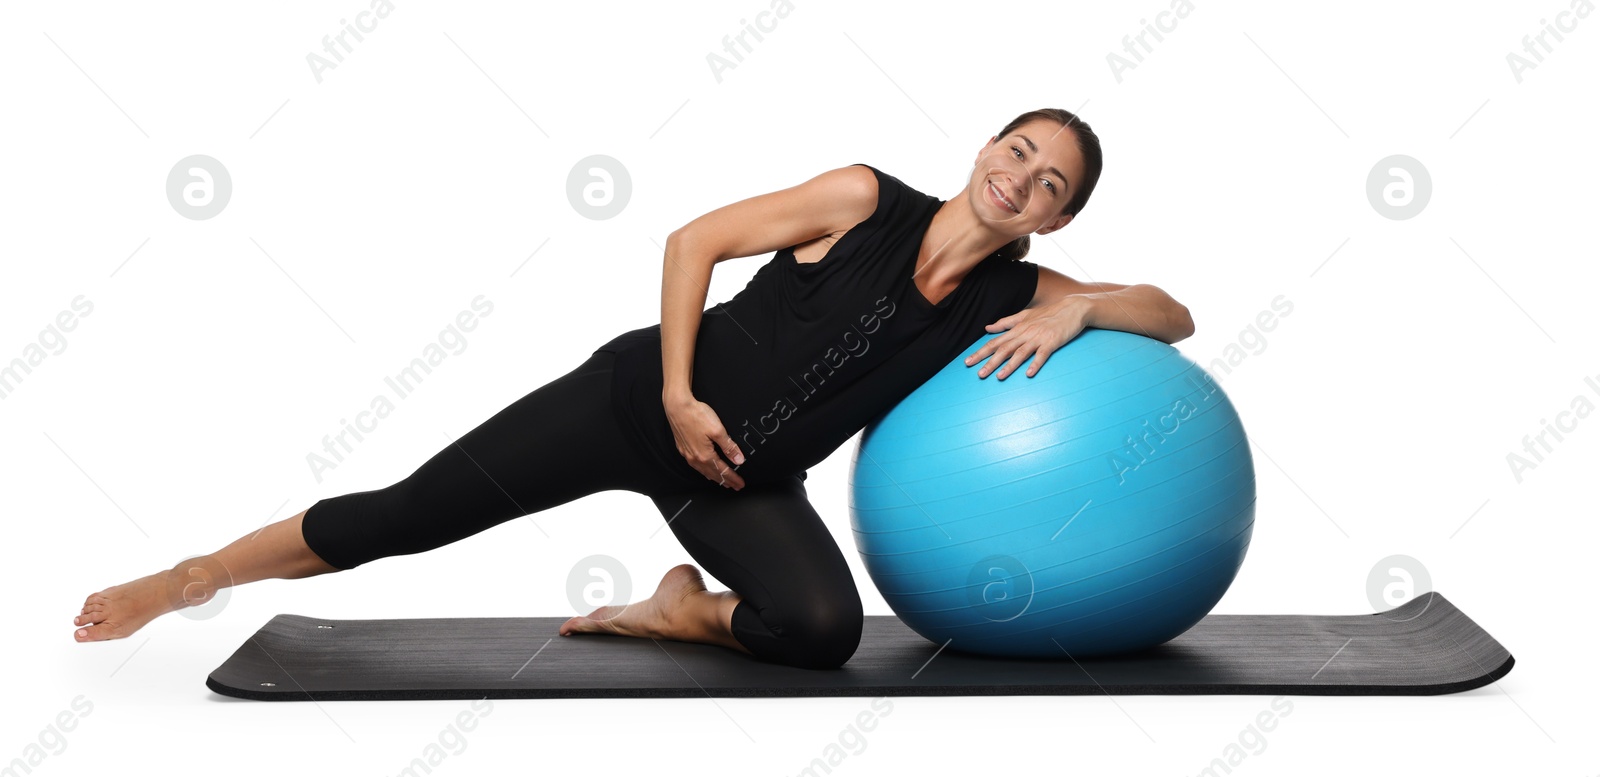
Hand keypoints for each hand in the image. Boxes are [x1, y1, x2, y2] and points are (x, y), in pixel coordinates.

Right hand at [663, 393, 745, 489]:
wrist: (677, 406)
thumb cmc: (696, 415)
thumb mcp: (718, 430)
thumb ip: (729, 446)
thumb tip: (738, 460)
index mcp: (705, 455)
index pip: (723, 471)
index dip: (733, 478)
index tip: (740, 484)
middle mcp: (694, 457)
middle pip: (713, 474)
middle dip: (725, 481)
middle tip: (734, 486)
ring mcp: (687, 454)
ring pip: (703, 471)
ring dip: (714, 477)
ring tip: (722, 481)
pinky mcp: (683, 448)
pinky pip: (695, 465)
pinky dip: (704, 471)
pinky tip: (705, 470)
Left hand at [965, 295, 1091, 378]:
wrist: (1073, 308)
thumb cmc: (1049, 313)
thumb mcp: (1025, 315)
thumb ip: (1006, 322)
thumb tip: (987, 327)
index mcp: (1017, 328)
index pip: (995, 342)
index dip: (981, 352)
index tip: (968, 362)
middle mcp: (1025, 333)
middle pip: (1004, 349)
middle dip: (990, 362)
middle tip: (979, 374)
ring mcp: (1039, 337)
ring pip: (1020, 353)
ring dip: (1009, 366)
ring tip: (999, 377)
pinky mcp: (1052, 342)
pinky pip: (1042, 354)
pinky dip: (1035, 364)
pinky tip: (1029, 374)